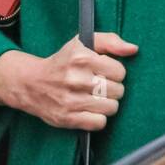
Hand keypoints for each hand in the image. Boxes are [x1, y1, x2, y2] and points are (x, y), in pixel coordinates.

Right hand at [0, 32, 137, 130]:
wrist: (31, 83)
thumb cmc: (62, 62)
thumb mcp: (82, 43)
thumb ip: (110, 41)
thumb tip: (133, 49)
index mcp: (82, 58)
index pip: (120, 71)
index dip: (115, 72)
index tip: (104, 72)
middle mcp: (76, 79)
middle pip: (118, 91)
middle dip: (112, 89)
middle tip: (99, 86)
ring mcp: (71, 100)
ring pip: (111, 108)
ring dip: (106, 104)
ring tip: (95, 98)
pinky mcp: (67, 118)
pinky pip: (99, 123)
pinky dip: (98, 118)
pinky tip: (90, 110)